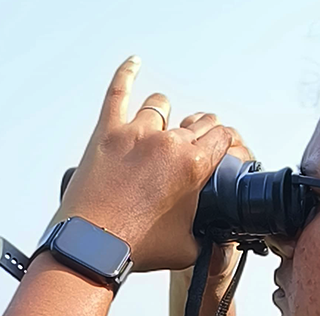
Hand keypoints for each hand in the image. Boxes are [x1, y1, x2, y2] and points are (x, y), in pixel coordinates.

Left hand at [53, 56, 244, 271]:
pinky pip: (117, 91)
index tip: (224, 147)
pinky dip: (126, 74)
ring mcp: (136, 133)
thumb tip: (216, 238)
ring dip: (168, 115)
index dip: (227, 142)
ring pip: (160, 106)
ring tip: (165, 124)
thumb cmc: (137, 247)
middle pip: (198, 121)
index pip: (222, 138)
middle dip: (205, 129)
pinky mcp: (107, 132)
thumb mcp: (188, 247)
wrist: (92, 246)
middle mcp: (169, 143)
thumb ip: (207, 236)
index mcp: (194, 166)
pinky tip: (133, 63)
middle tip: (202, 140)